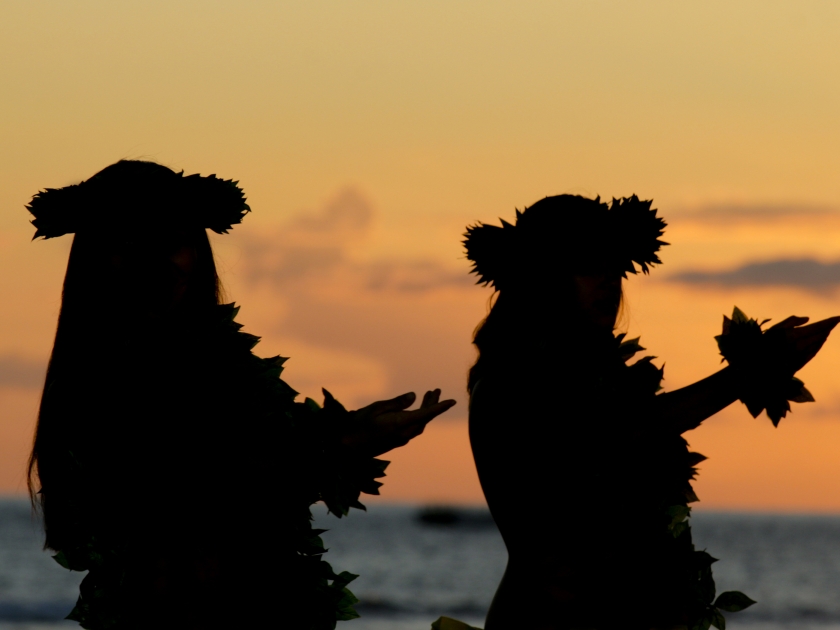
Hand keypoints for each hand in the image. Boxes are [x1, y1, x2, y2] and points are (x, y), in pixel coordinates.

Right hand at [341, 390, 456, 457]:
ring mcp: (400, 440)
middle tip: (435, 390)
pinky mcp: (396, 442)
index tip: (453, 401)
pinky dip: (418, 418)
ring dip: (426, 411)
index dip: (440, 407)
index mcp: (401, 424)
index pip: (426, 414)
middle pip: (425, 419)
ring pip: (419, 425)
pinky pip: (413, 429)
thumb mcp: (376, 408)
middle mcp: (404, 434)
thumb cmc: (358, 425)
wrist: (348, 449)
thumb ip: (396, 403)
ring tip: (427, 396)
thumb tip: (413, 396)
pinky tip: (414, 411)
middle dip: (432, 404)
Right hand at [768, 315, 839, 372]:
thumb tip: (808, 319)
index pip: (817, 327)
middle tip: (835, 321)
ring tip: (829, 329)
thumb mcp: (773, 329)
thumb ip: (790, 321)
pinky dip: (820, 344)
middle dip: (828, 327)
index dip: (829, 322)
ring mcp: (802, 355)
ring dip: (825, 335)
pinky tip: (821, 340)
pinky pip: (814, 351)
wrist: (759, 367)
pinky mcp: (801, 363)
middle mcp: (801, 346)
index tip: (838, 317)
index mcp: (794, 335)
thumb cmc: (763, 345)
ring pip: (819, 343)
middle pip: (820, 335)